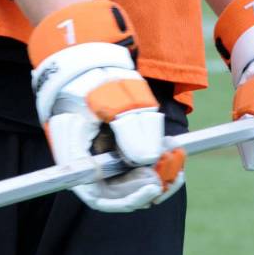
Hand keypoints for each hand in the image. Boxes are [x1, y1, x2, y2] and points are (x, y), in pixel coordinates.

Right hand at [28, 0, 184, 212]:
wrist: (85, 59)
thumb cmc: (88, 77)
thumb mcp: (105, 95)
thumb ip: (126, 125)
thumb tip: (148, 159)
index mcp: (76, 158)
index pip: (100, 194)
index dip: (128, 196)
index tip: (152, 185)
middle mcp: (92, 164)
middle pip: (122, 192)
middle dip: (150, 183)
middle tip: (172, 166)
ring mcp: (109, 157)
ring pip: (136, 179)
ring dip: (160, 172)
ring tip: (177, 155)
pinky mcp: (123, 148)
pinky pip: (144, 165)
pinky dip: (162, 162)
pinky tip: (176, 152)